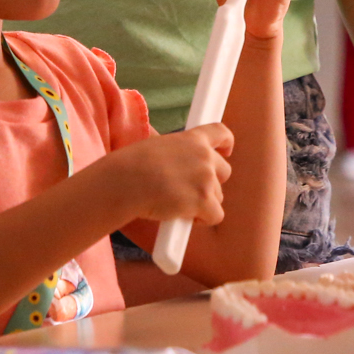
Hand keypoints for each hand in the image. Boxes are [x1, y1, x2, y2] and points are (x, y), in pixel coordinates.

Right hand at [102, 124, 233, 224]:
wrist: (127, 181)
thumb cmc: (132, 166)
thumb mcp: (157, 146)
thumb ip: (177, 153)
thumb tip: (177, 168)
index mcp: (193, 138)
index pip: (221, 133)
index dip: (226, 143)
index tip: (226, 151)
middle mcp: (205, 156)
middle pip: (224, 171)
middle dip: (211, 183)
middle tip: (189, 191)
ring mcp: (206, 178)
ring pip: (218, 197)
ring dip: (203, 204)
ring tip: (177, 204)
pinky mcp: (204, 200)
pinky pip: (216, 215)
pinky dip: (202, 220)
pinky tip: (183, 216)